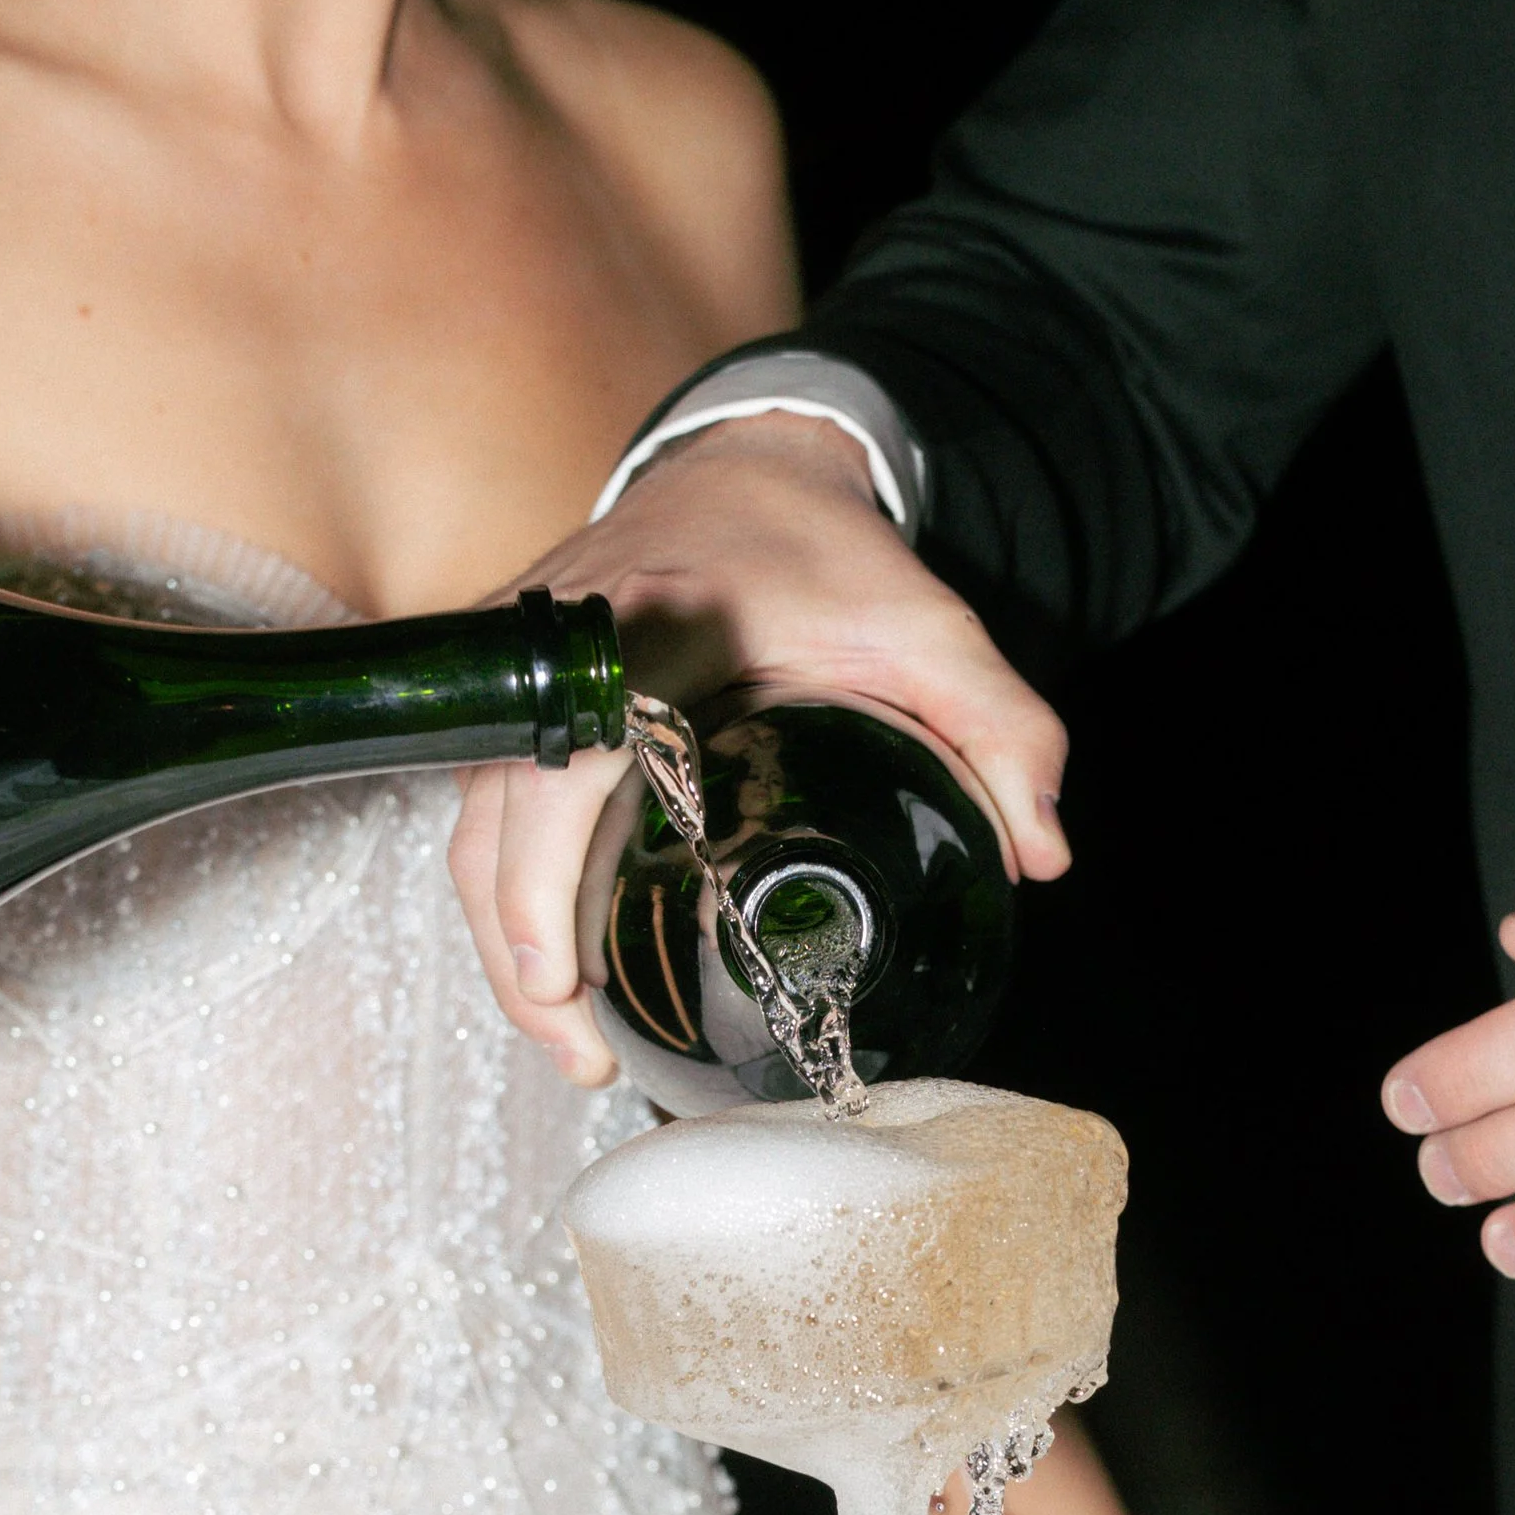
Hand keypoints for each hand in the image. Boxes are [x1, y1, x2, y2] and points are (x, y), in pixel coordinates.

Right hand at [447, 409, 1069, 1082]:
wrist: (748, 464)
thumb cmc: (826, 551)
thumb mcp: (932, 629)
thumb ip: (1004, 730)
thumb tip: (1044, 854)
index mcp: (646, 631)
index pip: (558, 768)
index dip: (538, 882)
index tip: (558, 979)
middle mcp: (560, 648)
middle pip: (490, 823)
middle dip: (519, 954)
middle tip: (580, 1050)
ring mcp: (521, 666)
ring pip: (471, 826)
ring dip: (504, 939)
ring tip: (568, 1032)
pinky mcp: (510, 687)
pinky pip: (481, 805)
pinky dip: (504, 892)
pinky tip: (552, 962)